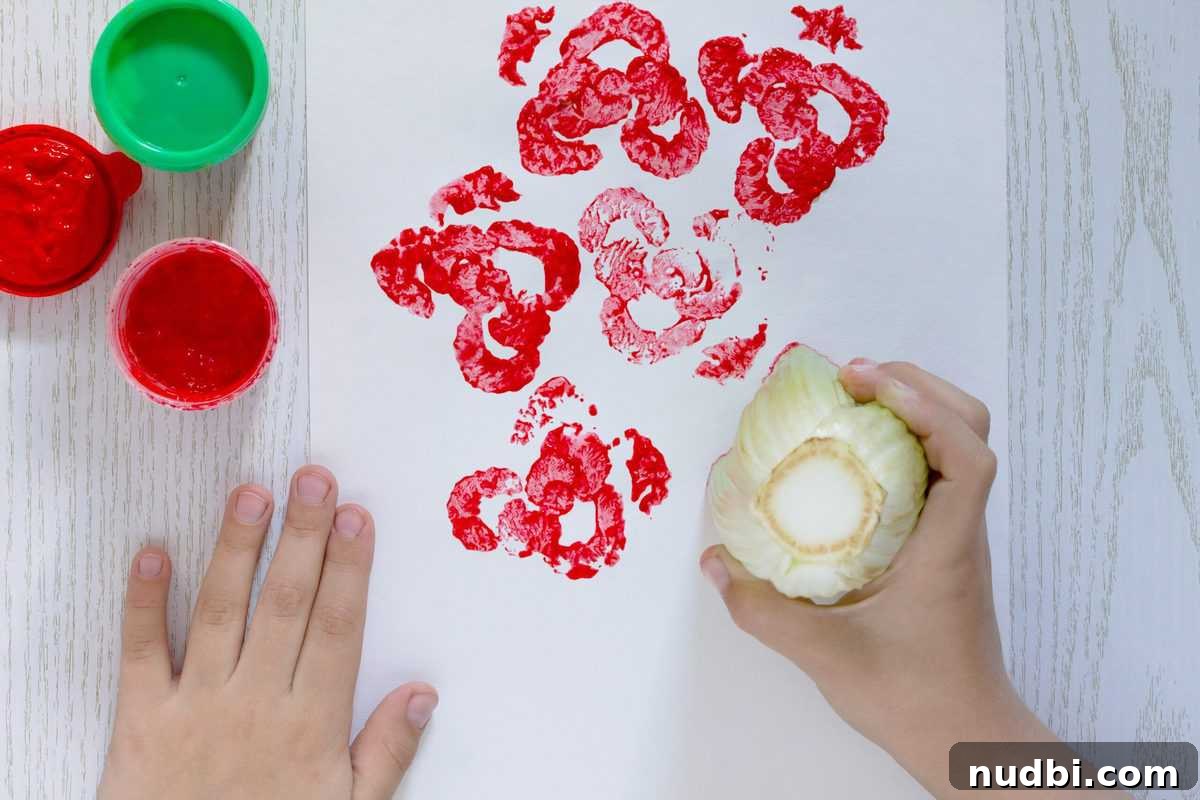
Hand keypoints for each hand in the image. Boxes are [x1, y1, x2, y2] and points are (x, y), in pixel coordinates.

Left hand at [99, 466, 436, 799]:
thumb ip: (385, 754)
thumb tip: (422, 693)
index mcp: (310, 724)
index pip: (337, 629)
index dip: (349, 568)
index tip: (357, 516)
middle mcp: (255, 703)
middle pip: (287, 605)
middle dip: (303, 537)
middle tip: (313, 478)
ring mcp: (196, 706)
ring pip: (221, 613)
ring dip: (237, 550)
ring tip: (251, 495)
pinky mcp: (142, 719)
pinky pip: (140, 653)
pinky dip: (143, 603)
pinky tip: (154, 553)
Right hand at [700, 360, 1054, 797]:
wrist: (964, 737)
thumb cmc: (913, 698)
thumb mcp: (827, 656)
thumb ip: (764, 612)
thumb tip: (715, 563)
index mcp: (948, 545)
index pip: (968, 455)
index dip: (923, 405)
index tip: (865, 385)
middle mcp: (961, 528)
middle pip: (970, 427)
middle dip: (916, 385)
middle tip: (851, 377)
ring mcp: (957, 534)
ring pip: (957, 443)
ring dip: (912, 406)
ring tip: (851, 399)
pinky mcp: (944, 544)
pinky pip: (934, 470)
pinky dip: (902, 441)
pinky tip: (851, 454)